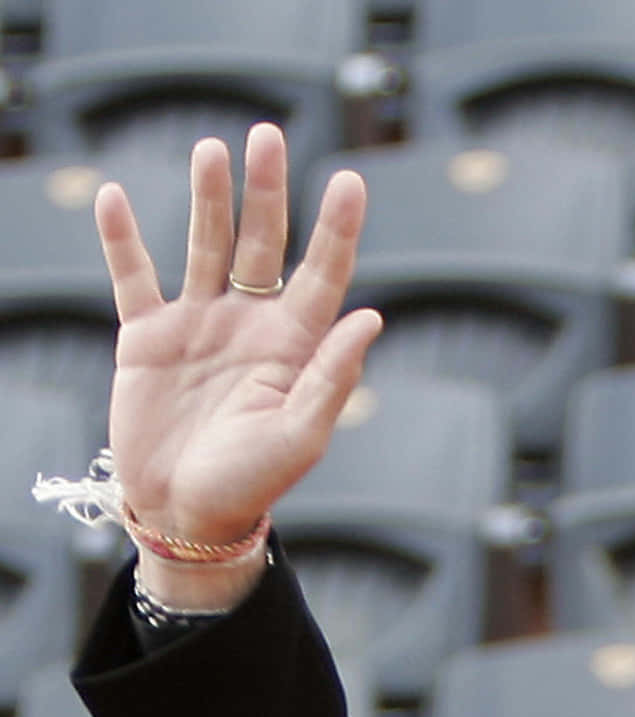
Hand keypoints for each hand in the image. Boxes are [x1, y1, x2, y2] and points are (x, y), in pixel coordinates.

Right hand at [96, 122, 381, 605]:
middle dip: (266, 191)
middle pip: (262, 243)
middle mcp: (250, 324)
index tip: (348, 179)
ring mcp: (198, 325)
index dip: (336, 227)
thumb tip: (370, 317)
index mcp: (295, 345)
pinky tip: (112, 196)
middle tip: (266, 135)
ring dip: (207, 198)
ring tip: (212, 148)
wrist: (185, 512)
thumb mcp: (301, 435)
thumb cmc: (254, 483)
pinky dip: (121, 239)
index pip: (322, 272)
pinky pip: (132, 277)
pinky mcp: (146, 338)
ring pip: (205, 246)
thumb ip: (333, 376)